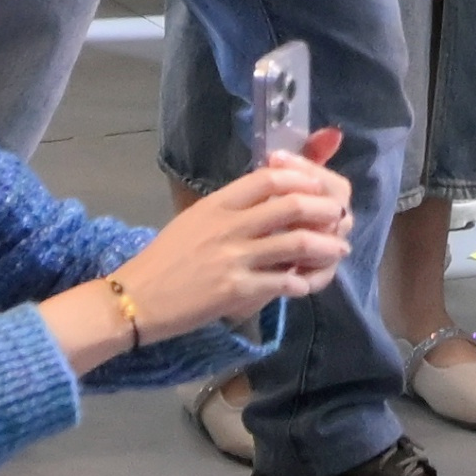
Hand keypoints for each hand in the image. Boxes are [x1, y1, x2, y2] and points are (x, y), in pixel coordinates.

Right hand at [109, 153, 356, 342]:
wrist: (136, 298)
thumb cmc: (165, 259)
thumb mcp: (195, 220)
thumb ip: (231, 209)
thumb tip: (270, 201)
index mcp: (218, 203)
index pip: (270, 178)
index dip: (303, 179)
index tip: (320, 188)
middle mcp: (229, 225)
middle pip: (293, 205)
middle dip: (326, 210)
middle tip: (339, 218)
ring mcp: (234, 258)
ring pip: (297, 243)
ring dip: (326, 247)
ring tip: (338, 251)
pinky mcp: (236, 291)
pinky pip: (284, 282)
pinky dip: (302, 282)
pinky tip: (306, 284)